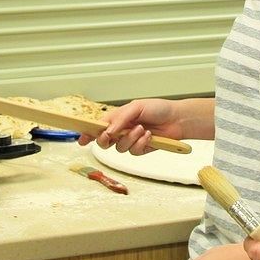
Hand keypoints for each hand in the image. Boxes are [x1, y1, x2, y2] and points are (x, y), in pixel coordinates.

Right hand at [78, 98, 213, 154]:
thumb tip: (108, 130)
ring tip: (142, 129)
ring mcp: (130, 141)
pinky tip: (149, 136)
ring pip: (119, 148)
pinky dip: (141, 143)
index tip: (81, 139)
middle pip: (104, 142)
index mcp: (117, 119)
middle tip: (112, 135)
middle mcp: (121, 131)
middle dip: (106, 140)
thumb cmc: (158, 109)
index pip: (98, 127)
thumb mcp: (136, 107)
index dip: (88, 133)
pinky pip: (133, 151)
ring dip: (130, 138)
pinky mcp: (140, 150)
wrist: (177, 119)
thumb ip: (120, 118)